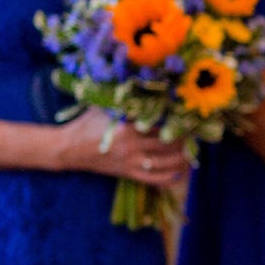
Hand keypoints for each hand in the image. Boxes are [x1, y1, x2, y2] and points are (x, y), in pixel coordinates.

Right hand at [54, 109, 188, 186]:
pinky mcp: (128, 174)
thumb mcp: (104, 105)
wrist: (69, 148)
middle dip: (185, 140)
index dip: (178, 122)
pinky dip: (170, 178)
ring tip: (192, 150)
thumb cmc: (87, 123)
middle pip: (169, 145)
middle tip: (196, 133)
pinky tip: (181, 172)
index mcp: (128, 128)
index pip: (161, 125)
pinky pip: (155, 180)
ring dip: (183, 158)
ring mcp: (131, 163)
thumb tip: (145, 84)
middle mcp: (132, 148)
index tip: (189, 117)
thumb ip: (124, 98)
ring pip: (166, 164)